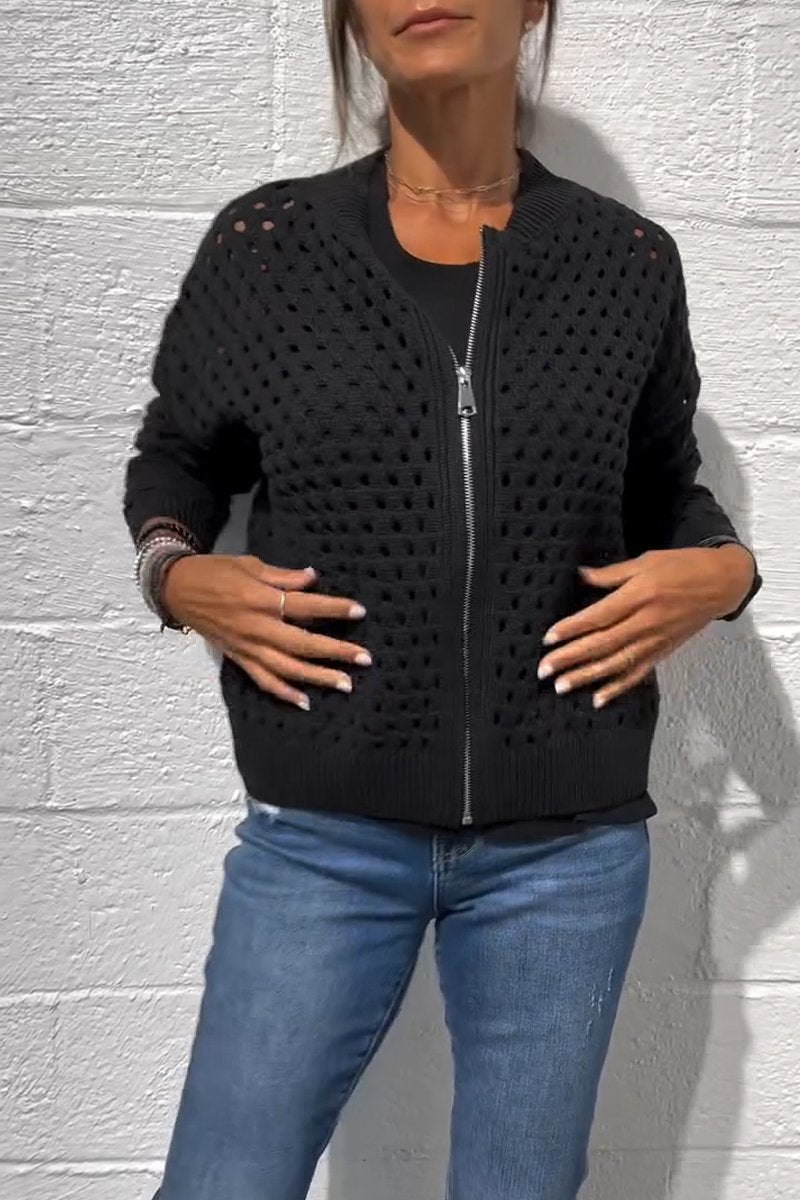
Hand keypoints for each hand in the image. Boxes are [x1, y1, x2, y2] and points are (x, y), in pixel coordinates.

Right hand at [162, 555, 371, 709]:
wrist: (177, 589)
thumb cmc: (214, 571)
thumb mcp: (250, 564)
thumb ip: (283, 576)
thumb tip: (313, 578)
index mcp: (261, 599)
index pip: (305, 606)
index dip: (333, 609)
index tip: (359, 612)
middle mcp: (257, 627)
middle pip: (303, 643)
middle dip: (336, 652)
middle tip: (365, 658)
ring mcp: (247, 647)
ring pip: (287, 668)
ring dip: (318, 677)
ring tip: (346, 684)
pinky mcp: (239, 658)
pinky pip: (263, 680)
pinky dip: (284, 693)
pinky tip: (305, 703)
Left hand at [537, 545, 755, 708]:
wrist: (723, 583)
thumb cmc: (683, 566)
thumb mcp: (647, 560)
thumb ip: (612, 573)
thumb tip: (580, 575)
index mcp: (640, 595)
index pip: (599, 617)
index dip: (572, 628)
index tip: (548, 638)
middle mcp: (646, 622)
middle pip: (602, 644)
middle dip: (571, 658)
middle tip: (544, 669)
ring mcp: (655, 640)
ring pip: (617, 663)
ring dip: (587, 677)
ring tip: (562, 686)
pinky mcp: (663, 652)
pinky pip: (638, 673)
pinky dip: (618, 687)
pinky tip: (598, 699)